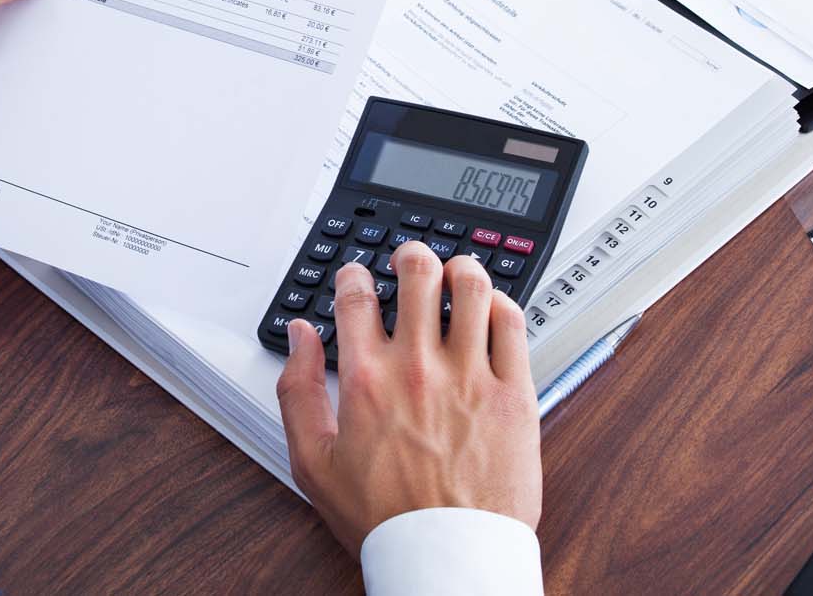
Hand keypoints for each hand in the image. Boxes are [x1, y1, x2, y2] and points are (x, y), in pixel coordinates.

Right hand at [277, 242, 541, 554]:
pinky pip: (513, 325)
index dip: (354, 273)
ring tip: (455, 274)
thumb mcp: (313, 462)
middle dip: (411, 254)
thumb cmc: (385, 519)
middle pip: (418, 274)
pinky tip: (491, 310)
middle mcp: (419, 367)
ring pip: (471, 287)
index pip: (357, 295)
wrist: (448, 558)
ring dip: (460, 268)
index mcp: (368, 379)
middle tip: (410, 260)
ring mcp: (471, 376)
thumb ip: (297, 390)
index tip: (356, 277)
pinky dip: (501, 303)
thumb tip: (299, 338)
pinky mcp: (515, 393)